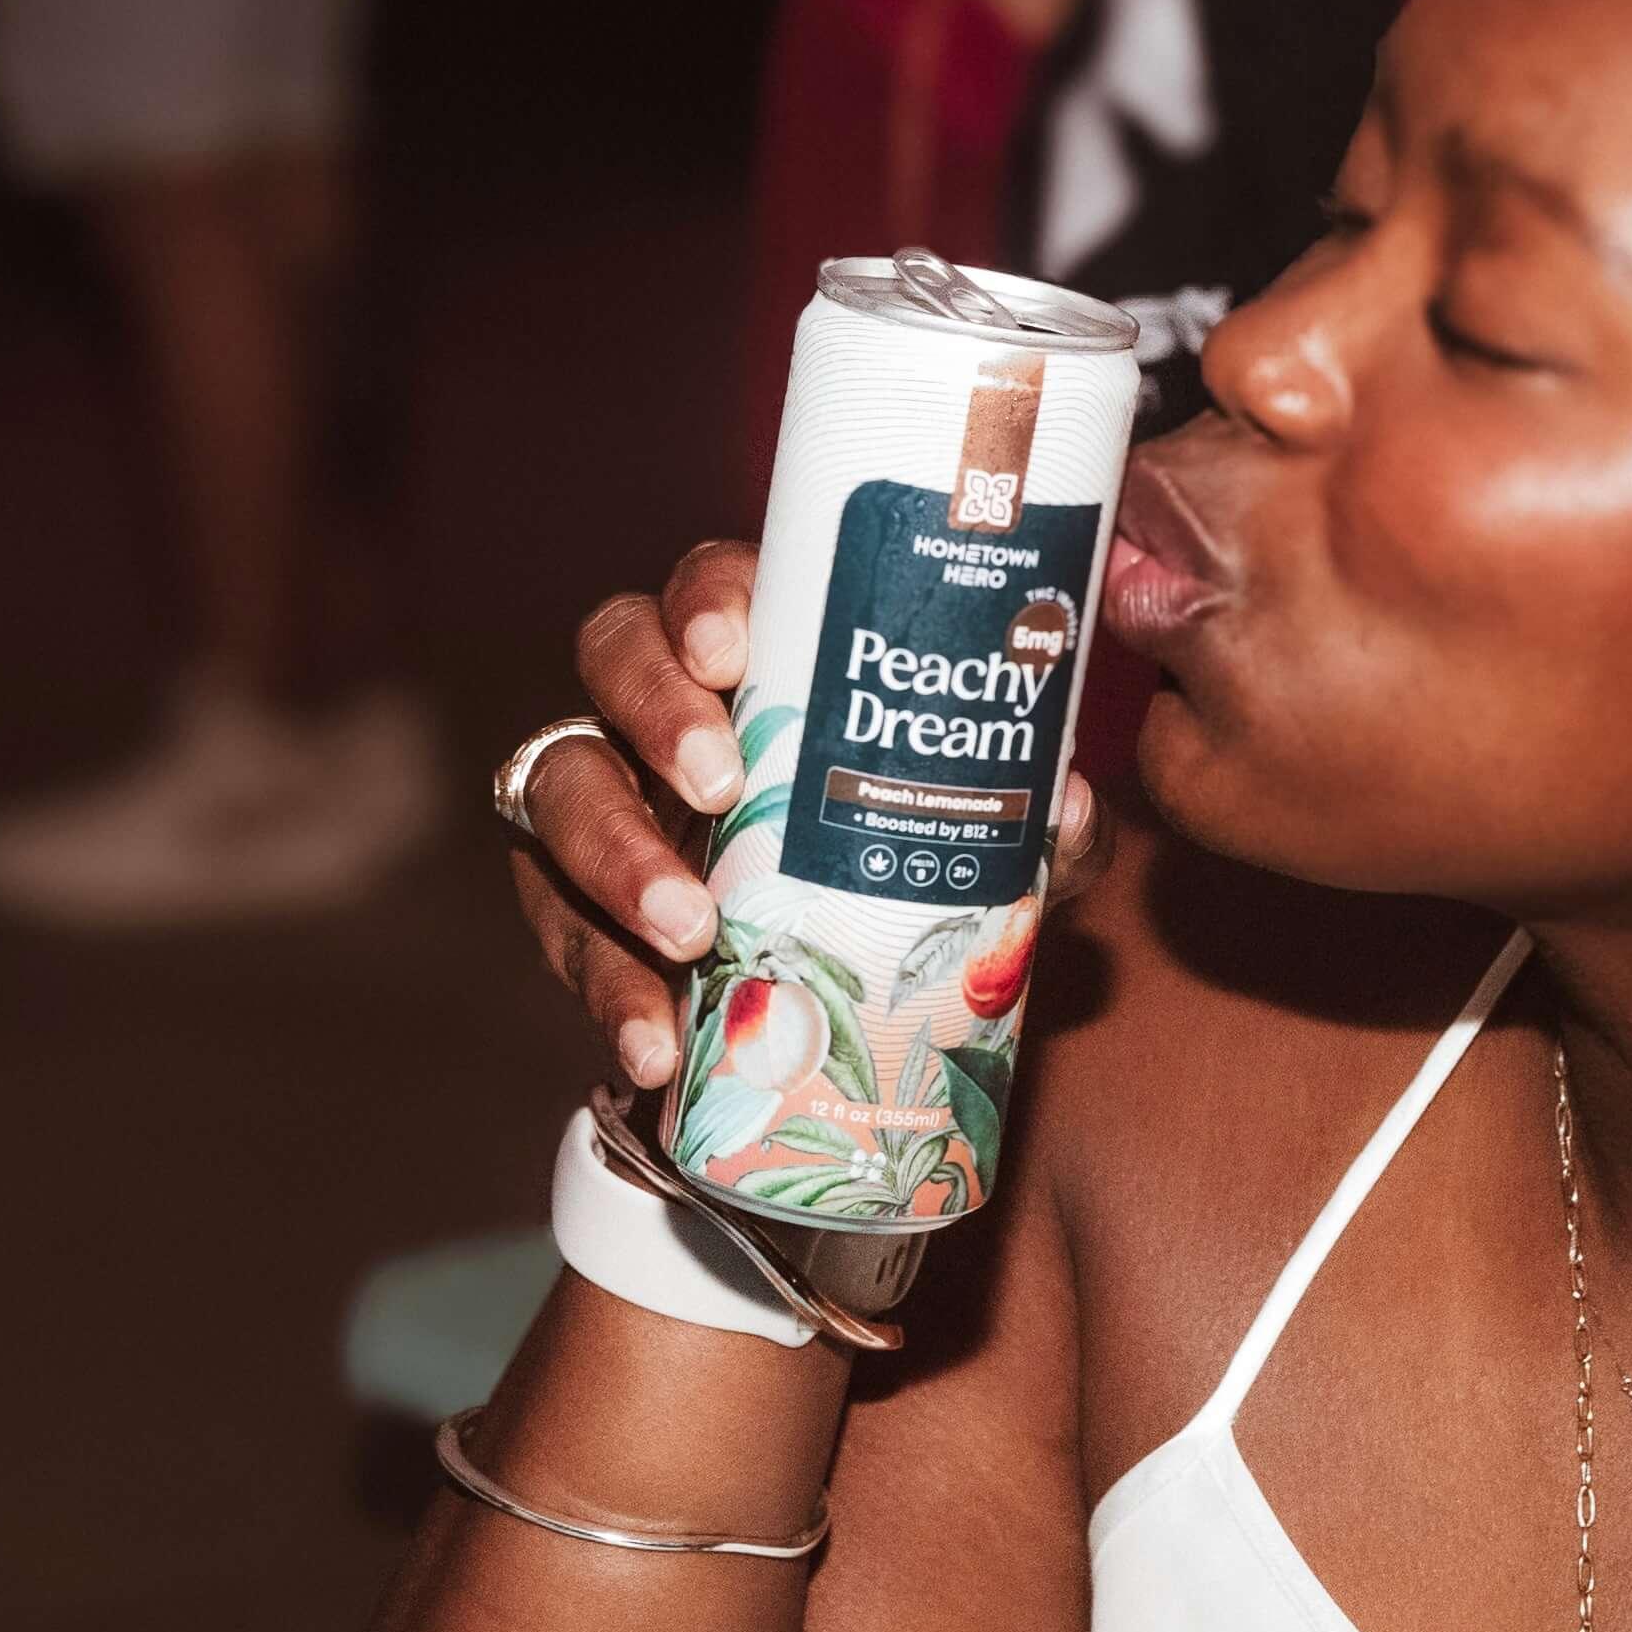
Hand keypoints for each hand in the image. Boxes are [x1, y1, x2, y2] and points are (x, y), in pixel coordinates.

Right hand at [512, 547, 1103, 1094]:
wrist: (834, 998)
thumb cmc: (904, 869)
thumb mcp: (978, 848)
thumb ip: (1034, 830)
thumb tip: (1073, 806)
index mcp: (763, 656)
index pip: (711, 586)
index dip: (705, 605)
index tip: (731, 654)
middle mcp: (665, 707)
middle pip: (613, 655)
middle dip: (653, 715)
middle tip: (718, 789)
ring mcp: (607, 796)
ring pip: (559, 785)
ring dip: (614, 858)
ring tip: (690, 935)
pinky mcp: (570, 899)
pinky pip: (557, 928)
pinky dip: (605, 992)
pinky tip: (655, 1045)